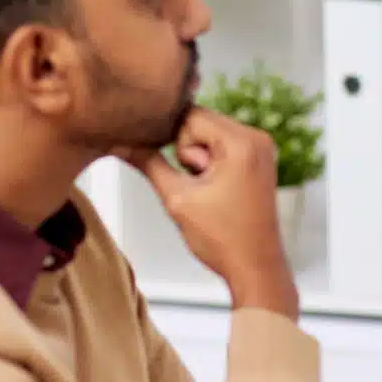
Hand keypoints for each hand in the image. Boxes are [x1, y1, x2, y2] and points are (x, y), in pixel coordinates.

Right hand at [120, 109, 297, 315]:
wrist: (255, 267)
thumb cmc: (223, 239)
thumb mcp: (177, 199)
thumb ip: (148, 164)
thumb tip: (120, 143)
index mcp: (242, 143)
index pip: (190, 114)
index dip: (173, 140)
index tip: (177, 169)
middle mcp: (257, 138)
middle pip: (201, 122)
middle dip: (188, 152)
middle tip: (198, 186)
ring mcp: (261, 148)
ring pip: (209, 136)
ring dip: (199, 161)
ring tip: (209, 193)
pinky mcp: (259, 160)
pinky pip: (223, 147)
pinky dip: (212, 164)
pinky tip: (216, 191)